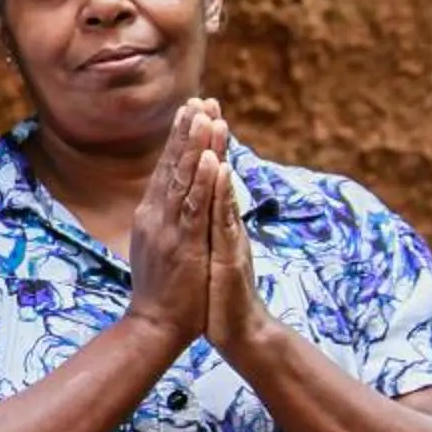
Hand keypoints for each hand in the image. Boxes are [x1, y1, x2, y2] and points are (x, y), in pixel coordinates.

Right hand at [123, 100, 212, 350]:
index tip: (191, 110)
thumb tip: (166, 201)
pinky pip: (194, 207)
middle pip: (173, 165)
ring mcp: (167, 229)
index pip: (167, 168)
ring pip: (184, 179)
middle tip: (199, 99)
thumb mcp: (157, 248)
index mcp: (151, 215)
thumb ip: (163, 221)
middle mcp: (155, 215)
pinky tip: (212, 159)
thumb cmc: (162, 291)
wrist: (154, 325)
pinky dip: (202, 181)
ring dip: (196, 146)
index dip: (179, 138)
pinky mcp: (183, 244)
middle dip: (187, 131)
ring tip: (207, 117)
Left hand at [201, 109, 273, 361]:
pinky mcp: (232, 254)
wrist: (237, 330)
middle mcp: (223, 223)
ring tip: (215, 122)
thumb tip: (197, 203)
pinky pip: (226, 220)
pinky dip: (223, 194)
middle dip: (210, 137)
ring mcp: (229, 237)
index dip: (199, 144)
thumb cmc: (216, 293)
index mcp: (212, 222)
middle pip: (216, 173)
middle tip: (207, 100)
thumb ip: (205, 226)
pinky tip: (222, 171)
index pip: (205, 176)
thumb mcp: (206, 252)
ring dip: (218, 155)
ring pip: (222, 190)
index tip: (195, 110)